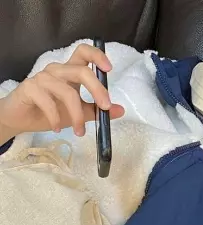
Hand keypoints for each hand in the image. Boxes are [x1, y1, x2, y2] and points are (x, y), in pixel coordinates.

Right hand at [0, 44, 124, 138]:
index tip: (109, 69)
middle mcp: (57, 71)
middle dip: (97, 90)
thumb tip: (120, 110)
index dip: (97, 56)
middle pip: (81, 71)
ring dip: (77, 115)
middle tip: (105, 108)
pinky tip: (57, 128)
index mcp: (71, 71)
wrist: (21, 119)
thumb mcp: (79, 113)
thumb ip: (97, 110)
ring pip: (67, 91)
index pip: (83, 53)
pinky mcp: (29, 88)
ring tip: (79, 132)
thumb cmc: (52, 112)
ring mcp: (43, 78)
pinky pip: (47, 102)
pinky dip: (56, 118)